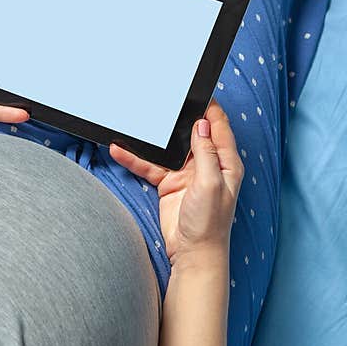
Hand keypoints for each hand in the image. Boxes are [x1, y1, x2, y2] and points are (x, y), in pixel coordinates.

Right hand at [109, 101, 243, 264]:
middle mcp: (207, 165)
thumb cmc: (210, 223)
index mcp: (226, 162)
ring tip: (138, 122)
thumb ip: (206, 153)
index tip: (197, 92)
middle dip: (178, 118)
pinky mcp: (168, 183)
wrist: (192, 253)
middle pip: (192, 133)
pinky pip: (150, 166)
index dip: (209, 109)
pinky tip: (120, 150)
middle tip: (164, 100)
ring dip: (152, 139)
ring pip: (167, 148)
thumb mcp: (211, 183)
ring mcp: (186, 174)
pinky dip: (135, 159)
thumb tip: (202, 125)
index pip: (219, 127)